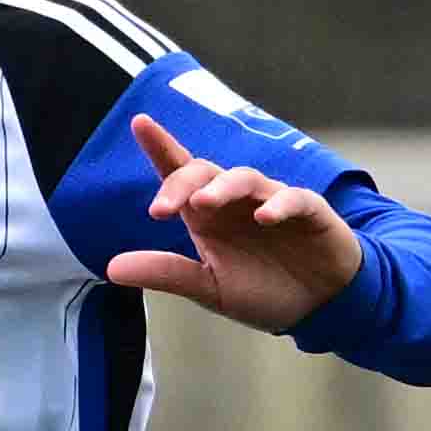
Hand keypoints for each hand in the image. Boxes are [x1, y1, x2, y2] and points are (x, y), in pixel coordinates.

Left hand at [97, 114, 369, 335]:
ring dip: (224, 188)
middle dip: (182, 183)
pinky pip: (294, 199)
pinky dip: (279, 205)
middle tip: (162, 209)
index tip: (140, 123)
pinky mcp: (309, 211)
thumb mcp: (208, 288)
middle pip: (207, 172)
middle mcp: (236, 201)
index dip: (161, 146)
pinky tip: (264, 218)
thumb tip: (111, 268)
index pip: (180, 172)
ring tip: (203, 205)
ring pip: (246, 179)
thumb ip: (166, 273)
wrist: (319, 306)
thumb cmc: (262, 289)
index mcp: (208, 215)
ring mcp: (273, 202)